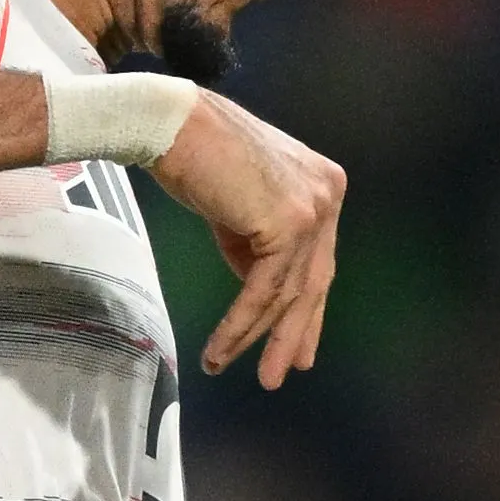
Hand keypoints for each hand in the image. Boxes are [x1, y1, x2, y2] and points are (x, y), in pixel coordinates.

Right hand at [155, 90, 346, 388]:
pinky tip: (221, 349)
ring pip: (288, 292)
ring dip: (260, 337)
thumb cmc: (196, 158)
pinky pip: (264, 290)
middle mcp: (326, 196)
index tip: (301, 349)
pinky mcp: (288, 223)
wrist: (172, 126)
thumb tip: (260, 294)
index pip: (318, 262)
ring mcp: (313, 208)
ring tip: (237, 369)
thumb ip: (259, 248)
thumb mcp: (240, 210)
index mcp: (322, 187)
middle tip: (281, 374)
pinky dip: (240, 324)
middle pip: (311, 281)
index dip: (307, 311)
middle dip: (293, 333)